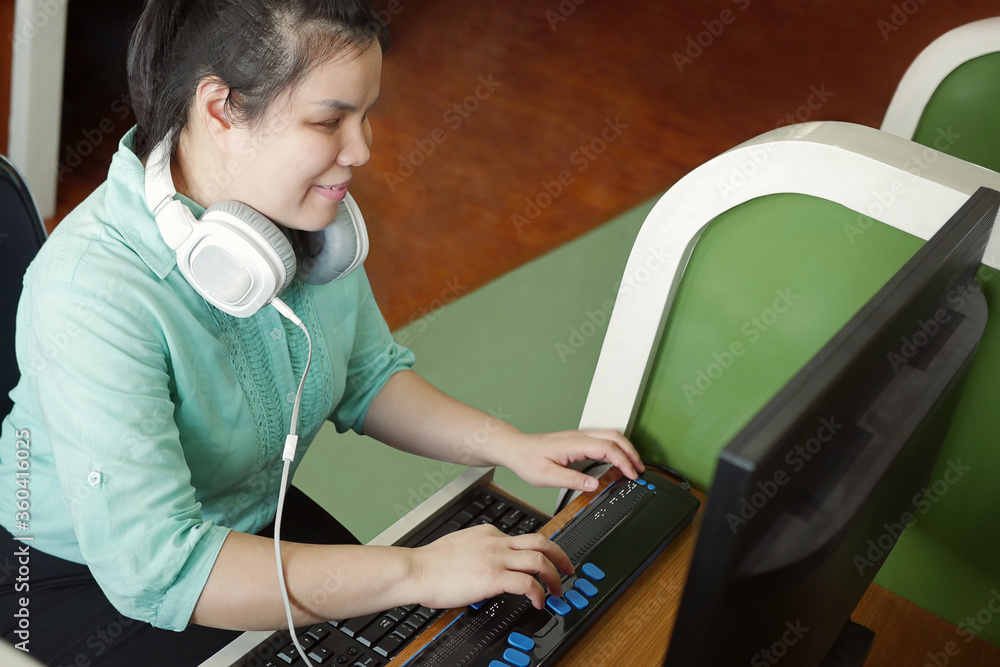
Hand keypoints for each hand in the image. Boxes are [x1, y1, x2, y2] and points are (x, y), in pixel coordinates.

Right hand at [410, 525, 572, 609]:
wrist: (416, 570)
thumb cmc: (430, 564)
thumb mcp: (459, 547)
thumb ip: (478, 551)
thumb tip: (486, 567)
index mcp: (488, 533)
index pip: (522, 538)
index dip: (538, 551)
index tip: (543, 563)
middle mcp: (496, 541)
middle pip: (541, 541)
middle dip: (560, 556)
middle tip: (567, 568)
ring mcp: (496, 557)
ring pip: (539, 559)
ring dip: (554, 576)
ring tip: (558, 590)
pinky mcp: (493, 576)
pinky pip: (527, 583)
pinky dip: (539, 593)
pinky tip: (539, 602)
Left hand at [494, 430, 644, 491]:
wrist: (516, 449)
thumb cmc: (527, 460)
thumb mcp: (547, 476)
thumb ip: (572, 480)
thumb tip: (595, 485)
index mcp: (574, 443)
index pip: (607, 448)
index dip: (624, 461)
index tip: (633, 475)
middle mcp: (579, 436)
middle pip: (615, 437)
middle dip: (631, 452)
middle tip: (640, 470)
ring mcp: (579, 436)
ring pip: (610, 436)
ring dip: (625, 449)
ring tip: (633, 466)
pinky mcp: (577, 440)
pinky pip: (602, 440)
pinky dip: (616, 449)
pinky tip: (617, 461)